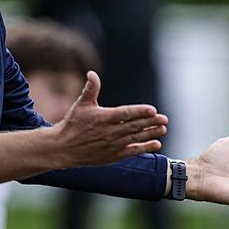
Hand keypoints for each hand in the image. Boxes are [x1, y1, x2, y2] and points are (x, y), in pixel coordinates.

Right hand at [52, 71, 167, 166]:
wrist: (64, 148)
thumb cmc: (73, 124)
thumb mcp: (81, 104)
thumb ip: (90, 89)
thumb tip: (92, 73)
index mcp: (104, 117)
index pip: (126, 113)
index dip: (140, 112)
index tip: (153, 110)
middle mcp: (111, 132)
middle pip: (135, 126)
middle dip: (151, 122)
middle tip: (164, 119)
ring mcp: (113, 144)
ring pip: (136, 138)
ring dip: (151, 134)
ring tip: (163, 129)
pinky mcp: (114, 155)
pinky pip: (133, 151)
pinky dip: (145, 148)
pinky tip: (156, 144)